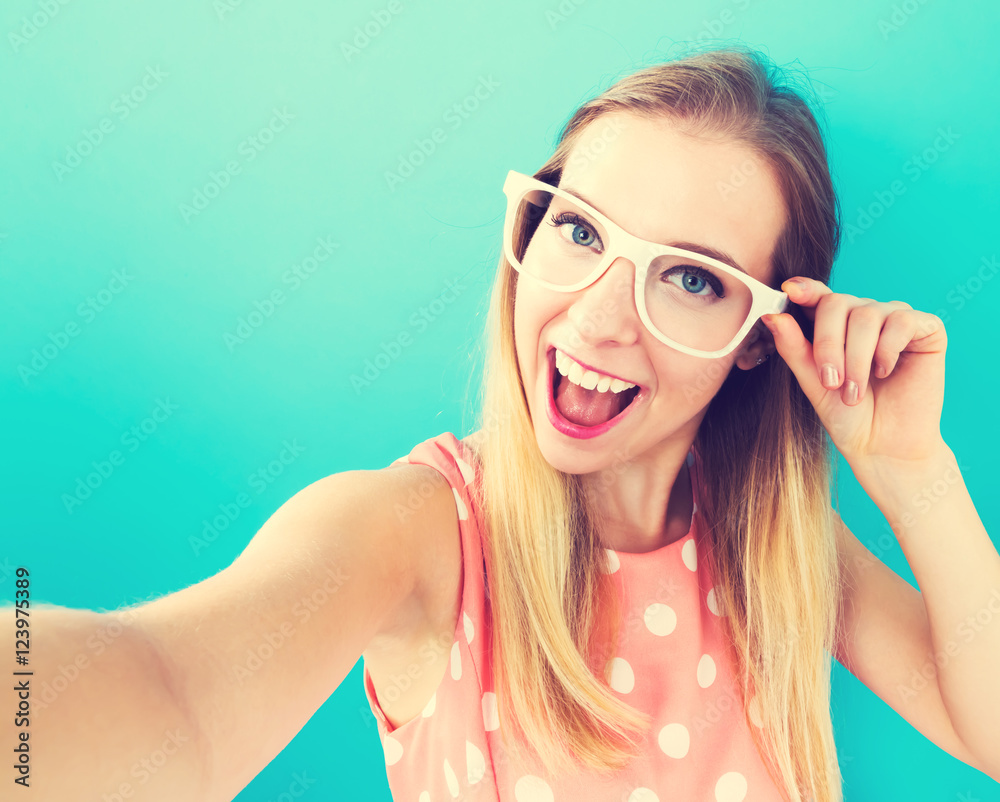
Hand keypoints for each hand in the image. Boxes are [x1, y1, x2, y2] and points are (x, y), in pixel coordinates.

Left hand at [760, 277, 948, 478]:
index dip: (805, 289)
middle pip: (837, 303)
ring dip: (856, 357)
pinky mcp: (926, 329)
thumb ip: (793, 347)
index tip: (789, 291)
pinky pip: (902, 321)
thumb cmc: (847, 415)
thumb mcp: (812, 381)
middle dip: (828, 344)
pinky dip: (887, 350)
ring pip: (867, 314)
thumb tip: (773, 316)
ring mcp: (895, 319)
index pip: (819, 295)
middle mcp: (865, 315)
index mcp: (835, 324)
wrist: (882, 445)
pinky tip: (884, 373)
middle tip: (830, 381)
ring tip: (854, 391)